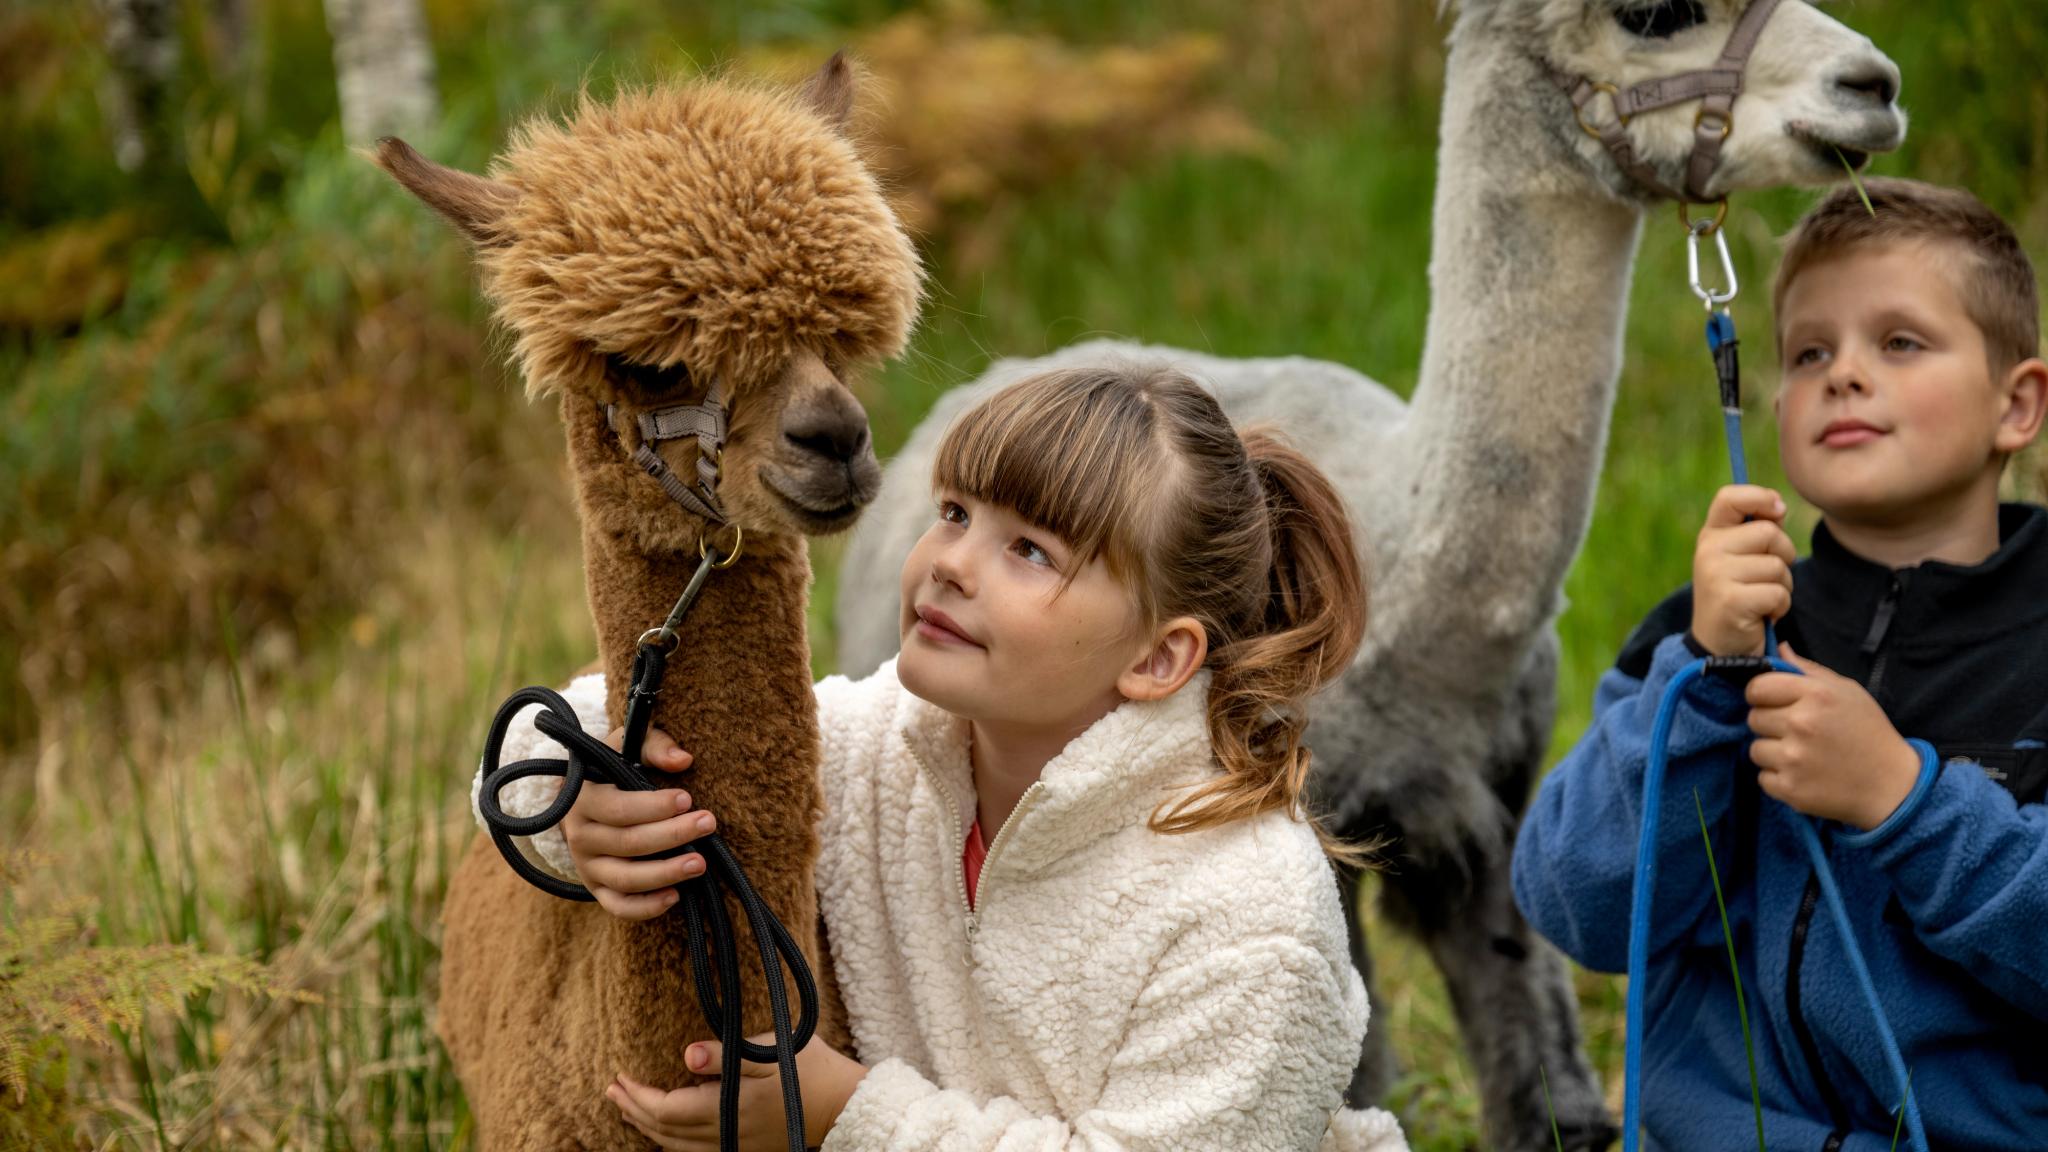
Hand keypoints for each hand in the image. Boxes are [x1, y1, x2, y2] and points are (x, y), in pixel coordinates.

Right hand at [563, 726, 715, 919]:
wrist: (585, 798)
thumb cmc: (613, 767)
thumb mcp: (627, 746)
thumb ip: (654, 746)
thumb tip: (683, 760)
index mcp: (583, 798)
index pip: (617, 808)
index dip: (653, 806)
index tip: (687, 798)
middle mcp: (579, 836)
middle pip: (627, 843)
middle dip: (672, 835)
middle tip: (708, 823)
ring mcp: (587, 866)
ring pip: (625, 878)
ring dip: (665, 873)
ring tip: (700, 863)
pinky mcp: (597, 889)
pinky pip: (619, 906)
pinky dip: (645, 907)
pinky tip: (675, 896)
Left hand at [606, 1032, 868, 1150]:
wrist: (845, 1105)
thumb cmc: (810, 1069)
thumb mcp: (769, 1051)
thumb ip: (725, 1054)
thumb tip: (686, 1054)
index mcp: (727, 1109)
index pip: (666, 1110)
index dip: (638, 1096)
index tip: (619, 1077)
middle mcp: (725, 1136)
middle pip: (664, 1132)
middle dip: (634, 1110)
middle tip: (612, 1090)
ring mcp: (734, 1147)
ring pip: (676, 1147)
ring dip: (649, 1127)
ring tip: (629, 1107)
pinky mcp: (745, 1149)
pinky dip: (671, 1141)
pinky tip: (667, 1130)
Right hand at [1690, 485, 1796, 655]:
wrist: (1719, 648)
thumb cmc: (1738, 597)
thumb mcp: (1740, 559)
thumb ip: (1757, 530)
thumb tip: (1779, 506)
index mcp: (1710, 536)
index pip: (1730, 497)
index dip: (1760, 497)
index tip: (1777, 512)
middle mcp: (1708, 551)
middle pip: (1770, 533)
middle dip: (1783, 556)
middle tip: (1766, 579)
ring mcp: (1716, 575)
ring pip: (1777, 565)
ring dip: (1783, 585)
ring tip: (1762, 599)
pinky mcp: (1731, 600)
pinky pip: (1778, 592)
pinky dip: (1780, 607)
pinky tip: (1762, 616)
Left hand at [1746, 644, 1922, 829]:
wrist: (1891, 784)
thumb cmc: (1868, 731)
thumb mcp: (1847, 691)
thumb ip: (1808, 670)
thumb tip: (1779, 648)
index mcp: (1815, 695)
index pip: (1757, 687)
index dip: (1763, 695)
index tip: (1775, 703)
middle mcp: (1801, 724)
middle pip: (1753, 718)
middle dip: (1770, 723)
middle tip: (1798, 732)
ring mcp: (1793, 758)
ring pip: (1755, 749)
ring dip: (1773, 752)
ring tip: (1803, 753)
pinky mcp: (1790, 788)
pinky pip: (1763, 777)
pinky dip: (1778, 778)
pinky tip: (1803, 774)